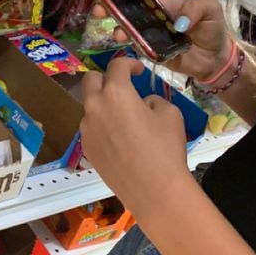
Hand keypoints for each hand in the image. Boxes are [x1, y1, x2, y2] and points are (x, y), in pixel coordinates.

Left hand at [81, 56, 190, 214]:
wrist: (154, 191)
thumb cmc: (165, 149)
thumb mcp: (170, 114)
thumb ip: (152, 100)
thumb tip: (142, 103)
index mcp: (116, 93)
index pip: (116, 66)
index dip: (129, 63)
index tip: (138, 70)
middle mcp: (95, 106)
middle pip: (91, 80)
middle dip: (106, 79)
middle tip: (122, 88)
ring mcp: (86, 129)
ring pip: (90, 107)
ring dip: (104, 106)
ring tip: (125, 121)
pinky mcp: (86, 148)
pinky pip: (91, 128)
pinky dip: (102, 127)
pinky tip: (120, 142)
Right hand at [107, 0, 232, 82]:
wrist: (215, 60)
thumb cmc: (212, 29)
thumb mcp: (211, 10)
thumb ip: (196, 9)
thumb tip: (178, 23)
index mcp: (163, 0)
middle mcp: (152, 14)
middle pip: (127, 6)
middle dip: (110, 4)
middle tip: (98, 8)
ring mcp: (149, 32)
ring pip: (127, 25)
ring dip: (117, 25)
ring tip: (115, 31)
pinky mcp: (149, 49)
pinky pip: (135, 44)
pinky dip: (128, 43)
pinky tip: (125, 41)